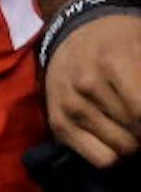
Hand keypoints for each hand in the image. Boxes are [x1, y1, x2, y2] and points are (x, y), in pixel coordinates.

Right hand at [47, 11, 140, 167]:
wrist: (73, 32)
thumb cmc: (121, 42)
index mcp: (113, 61)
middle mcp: (86, 84)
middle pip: (138, 134)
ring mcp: (69, 105)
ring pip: (123, 149)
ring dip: (134, 143)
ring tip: (132, 125)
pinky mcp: (58, 123)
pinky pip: (103, 160)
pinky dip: (116, 155)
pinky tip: (116, 135)